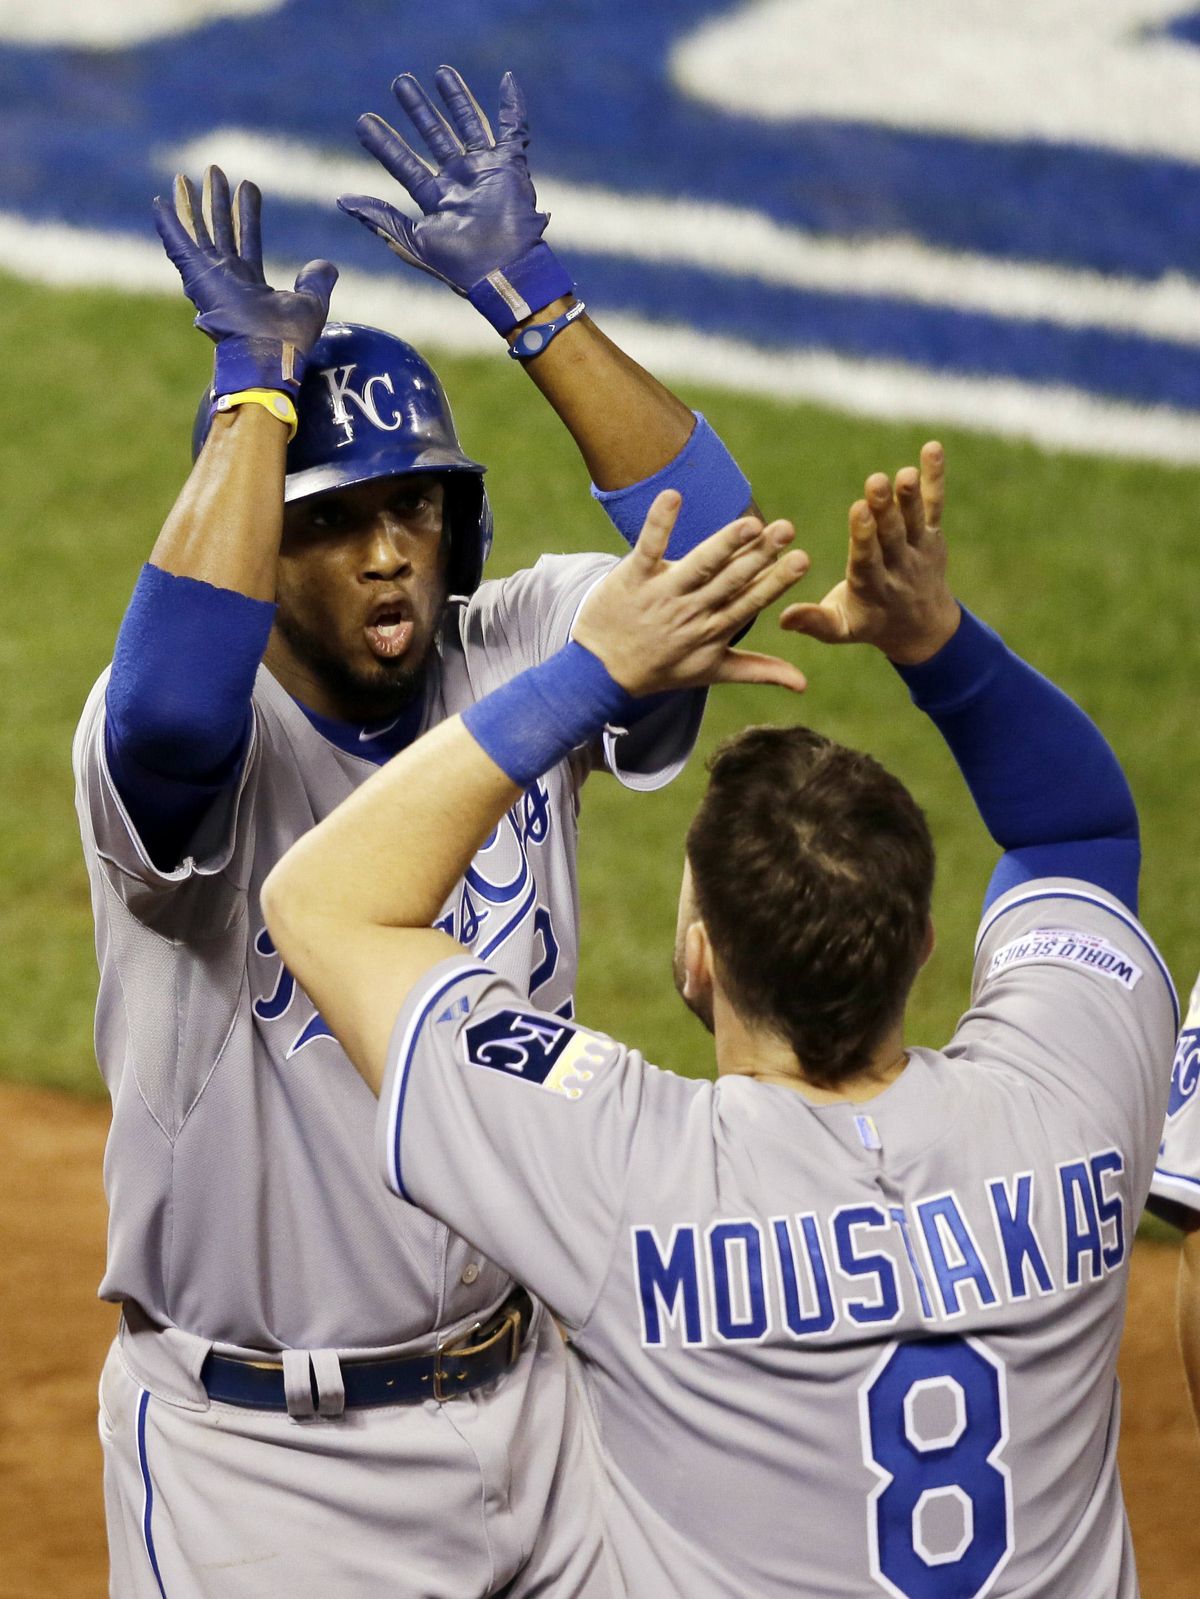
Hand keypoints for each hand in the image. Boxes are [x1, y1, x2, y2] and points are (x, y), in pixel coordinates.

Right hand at [153, 166, 337, 391]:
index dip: (247, 213)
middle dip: (217, 202)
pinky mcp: (197, 277)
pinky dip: (169, 225)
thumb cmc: (289, 338)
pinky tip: (159, 203)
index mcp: (250, 285)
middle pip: (221, 230)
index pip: (247, 239)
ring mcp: (210, 278)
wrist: (268, 353)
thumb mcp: (311, 303)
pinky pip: (179, 246)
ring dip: (194, 204)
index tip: (247, 186)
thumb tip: (325, 265)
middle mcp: (227, 279)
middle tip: (214, 171)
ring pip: (199, 231)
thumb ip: (316, 282)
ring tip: (186, 176)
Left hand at [338, 67, 570, 324]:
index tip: (362, 121)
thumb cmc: (459, 267)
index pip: (404, 165)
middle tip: (400, 83)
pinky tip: (508, 80)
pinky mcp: (511, 168)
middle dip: (418, 111)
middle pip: (436, 137)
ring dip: (456, 99)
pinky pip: (514, 130)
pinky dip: (513, 106)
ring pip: (469, 126)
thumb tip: (341, 200)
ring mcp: (486, 174)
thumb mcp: (412, 243)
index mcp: (437, 201)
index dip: (384, 144)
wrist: (504, 274)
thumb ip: (380, 219)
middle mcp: (460, 183)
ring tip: (440, 72)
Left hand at [572, 492, 810, 696]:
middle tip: (786, 529)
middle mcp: (691, 610)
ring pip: (699, 565)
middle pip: (731, 579)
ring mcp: (662, 593)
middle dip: (760, 555)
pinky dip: (660, 522)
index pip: (750, 600)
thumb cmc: (662, 668)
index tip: (802, 559)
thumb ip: (760, 670)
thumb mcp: (712, 672)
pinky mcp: (633, 577)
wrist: (600, 672)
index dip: (776, 581)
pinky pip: (649, 547)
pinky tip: (672, 495)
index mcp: (714, 629)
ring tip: (750, 522)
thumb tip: (803, 684)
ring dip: (724, 543)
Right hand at [779, 441, 960, 664]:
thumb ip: (813, 621)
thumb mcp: (840, 629)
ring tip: (905, 473)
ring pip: (914, 520)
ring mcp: (918, 549)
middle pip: (891, 536)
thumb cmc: (869, 622)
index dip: (864, 535)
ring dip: (910, 496)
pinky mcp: (932, 534)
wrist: (922, 627)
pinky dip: (934, 477)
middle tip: (876, 481)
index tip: (858, 510)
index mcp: (872, 588)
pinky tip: (932, 448)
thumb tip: (781, 619)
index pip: (867, 559)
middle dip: (884, 509)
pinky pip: (934, 504)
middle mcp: (899, 568)